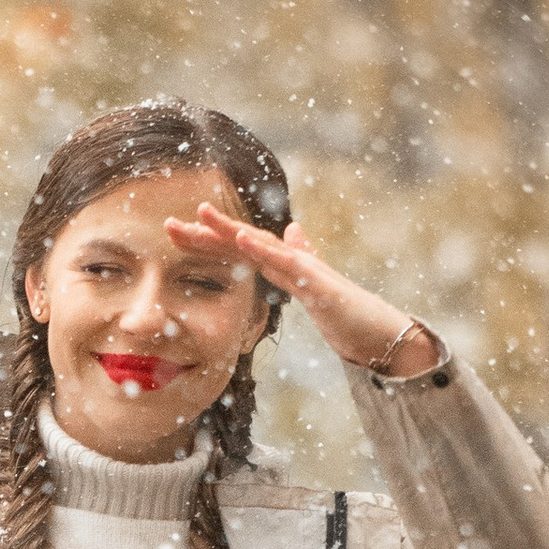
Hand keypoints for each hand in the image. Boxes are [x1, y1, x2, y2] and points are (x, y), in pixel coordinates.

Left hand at [164, 207, 434, 377]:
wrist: (381, 334)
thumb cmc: (349, 313)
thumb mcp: (314, 286)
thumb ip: (302, 258)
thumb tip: (293, 230)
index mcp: (284, 267)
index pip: (238, 250)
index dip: (206, 240)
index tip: (173, 233)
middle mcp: (292, 262)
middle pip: (242, 243)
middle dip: (205, 233)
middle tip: (167, 225)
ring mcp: (306, 271)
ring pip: (262, 246)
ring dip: (231, 230)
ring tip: (202, 215)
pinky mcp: (320, 285)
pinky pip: (289, 265)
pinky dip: (265, 250)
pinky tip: (243, 239)